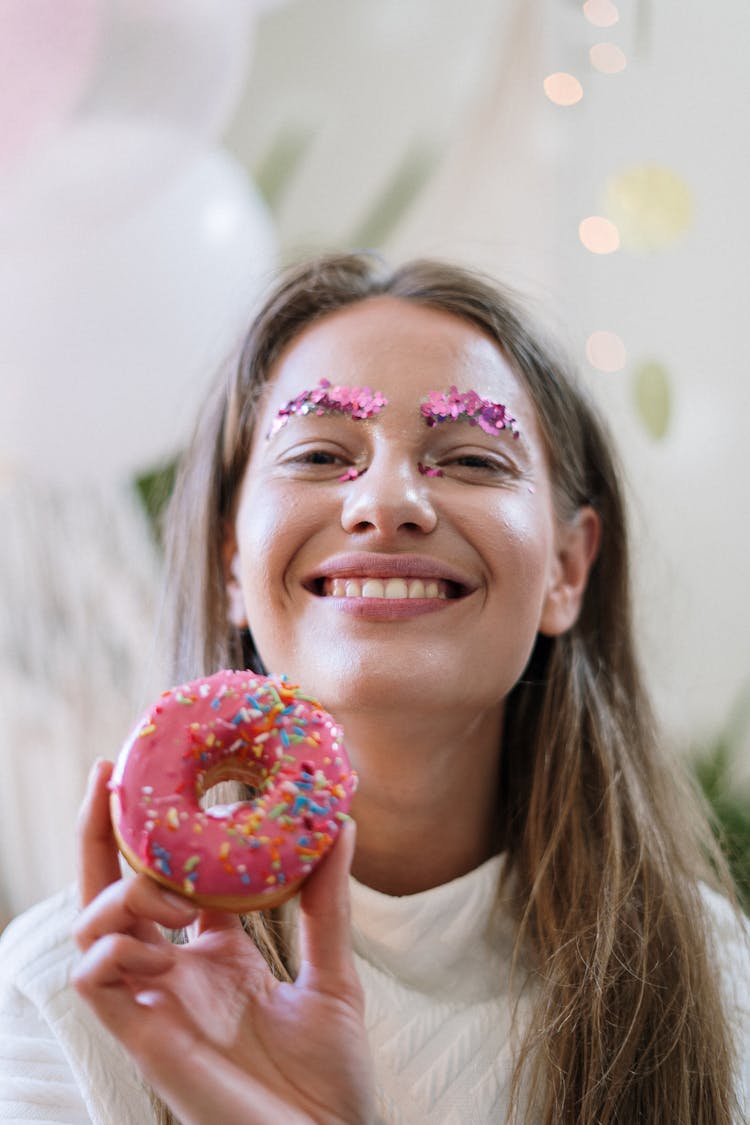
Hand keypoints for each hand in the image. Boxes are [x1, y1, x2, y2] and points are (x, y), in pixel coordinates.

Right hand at [72, 760, 373, 1124]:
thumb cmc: (329, 1078)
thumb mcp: (333, 974)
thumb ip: (327, 903)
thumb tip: (342, 825)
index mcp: (214, 954)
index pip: (164, 880)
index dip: (151, 831)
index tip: (156, 772)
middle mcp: (175, 972)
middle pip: (110, 890)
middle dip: (100, 832)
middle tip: (108, 776)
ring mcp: (156, 1004)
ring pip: (91, 929)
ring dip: (122, 895)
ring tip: (174, 898)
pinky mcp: (145, 1039)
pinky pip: (96, 982)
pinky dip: (114, 948)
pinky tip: (162, 947)